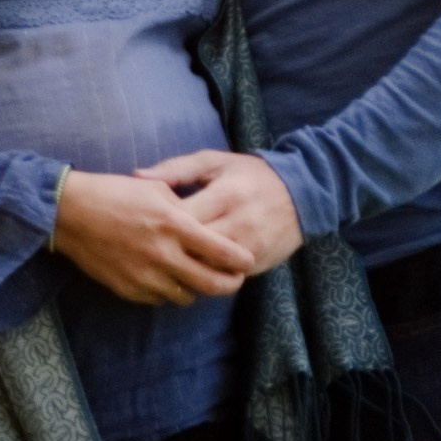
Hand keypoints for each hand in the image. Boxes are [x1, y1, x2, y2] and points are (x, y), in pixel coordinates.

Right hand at [52, 168, 253, 306]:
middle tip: (233, 280)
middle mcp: (163, 254)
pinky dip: (169, 291)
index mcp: (174, 224)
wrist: (70, 213)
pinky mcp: (128, 289)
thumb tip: (207, 222)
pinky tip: (167, 277)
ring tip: (197, 276)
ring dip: (196, 288)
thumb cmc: (115, 193)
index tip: (247, 261)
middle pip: (210, 284)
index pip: (221, 251)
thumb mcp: (156, 188)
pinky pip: (160, 299)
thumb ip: (185, 208)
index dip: (240, 260)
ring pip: (187, 296)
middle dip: (228, 284)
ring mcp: (145, 275)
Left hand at [137, 147, 303, 274]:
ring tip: (165, 263)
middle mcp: (239, 223)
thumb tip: (137, 176)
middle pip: (192, 249)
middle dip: (168, 251)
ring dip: (185, 268)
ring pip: (207, 269)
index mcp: (225, 194)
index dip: (159, 225)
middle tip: (148, 249)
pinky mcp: (258, 264)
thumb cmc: (250, 174)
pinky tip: (190, 272)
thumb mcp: (214, 162)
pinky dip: (206, 276)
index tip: (145, 225)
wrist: (304, 192)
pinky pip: (223, 278)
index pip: (182, 219)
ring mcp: (250, 247)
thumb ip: (175, 169)